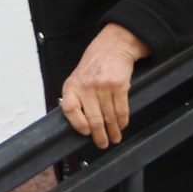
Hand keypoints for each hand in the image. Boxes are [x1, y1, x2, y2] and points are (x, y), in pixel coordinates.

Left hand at [59, 23, 150, 150]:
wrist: (111, 47)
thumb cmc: (93, 66)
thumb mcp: (77, 78)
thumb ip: (77, 97)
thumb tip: (81, 124)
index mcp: (72, 86)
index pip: (70, 110)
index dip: (77, 124)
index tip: (85, 133)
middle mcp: (86, 86)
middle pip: (93, 119)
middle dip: (99, 136)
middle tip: (103, 144)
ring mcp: (103, 85)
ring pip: (109, 117)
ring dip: (113, 131)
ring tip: (115, 138)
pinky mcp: (119, 85)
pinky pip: (121, 109)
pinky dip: (123, 121)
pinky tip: (122, 125)